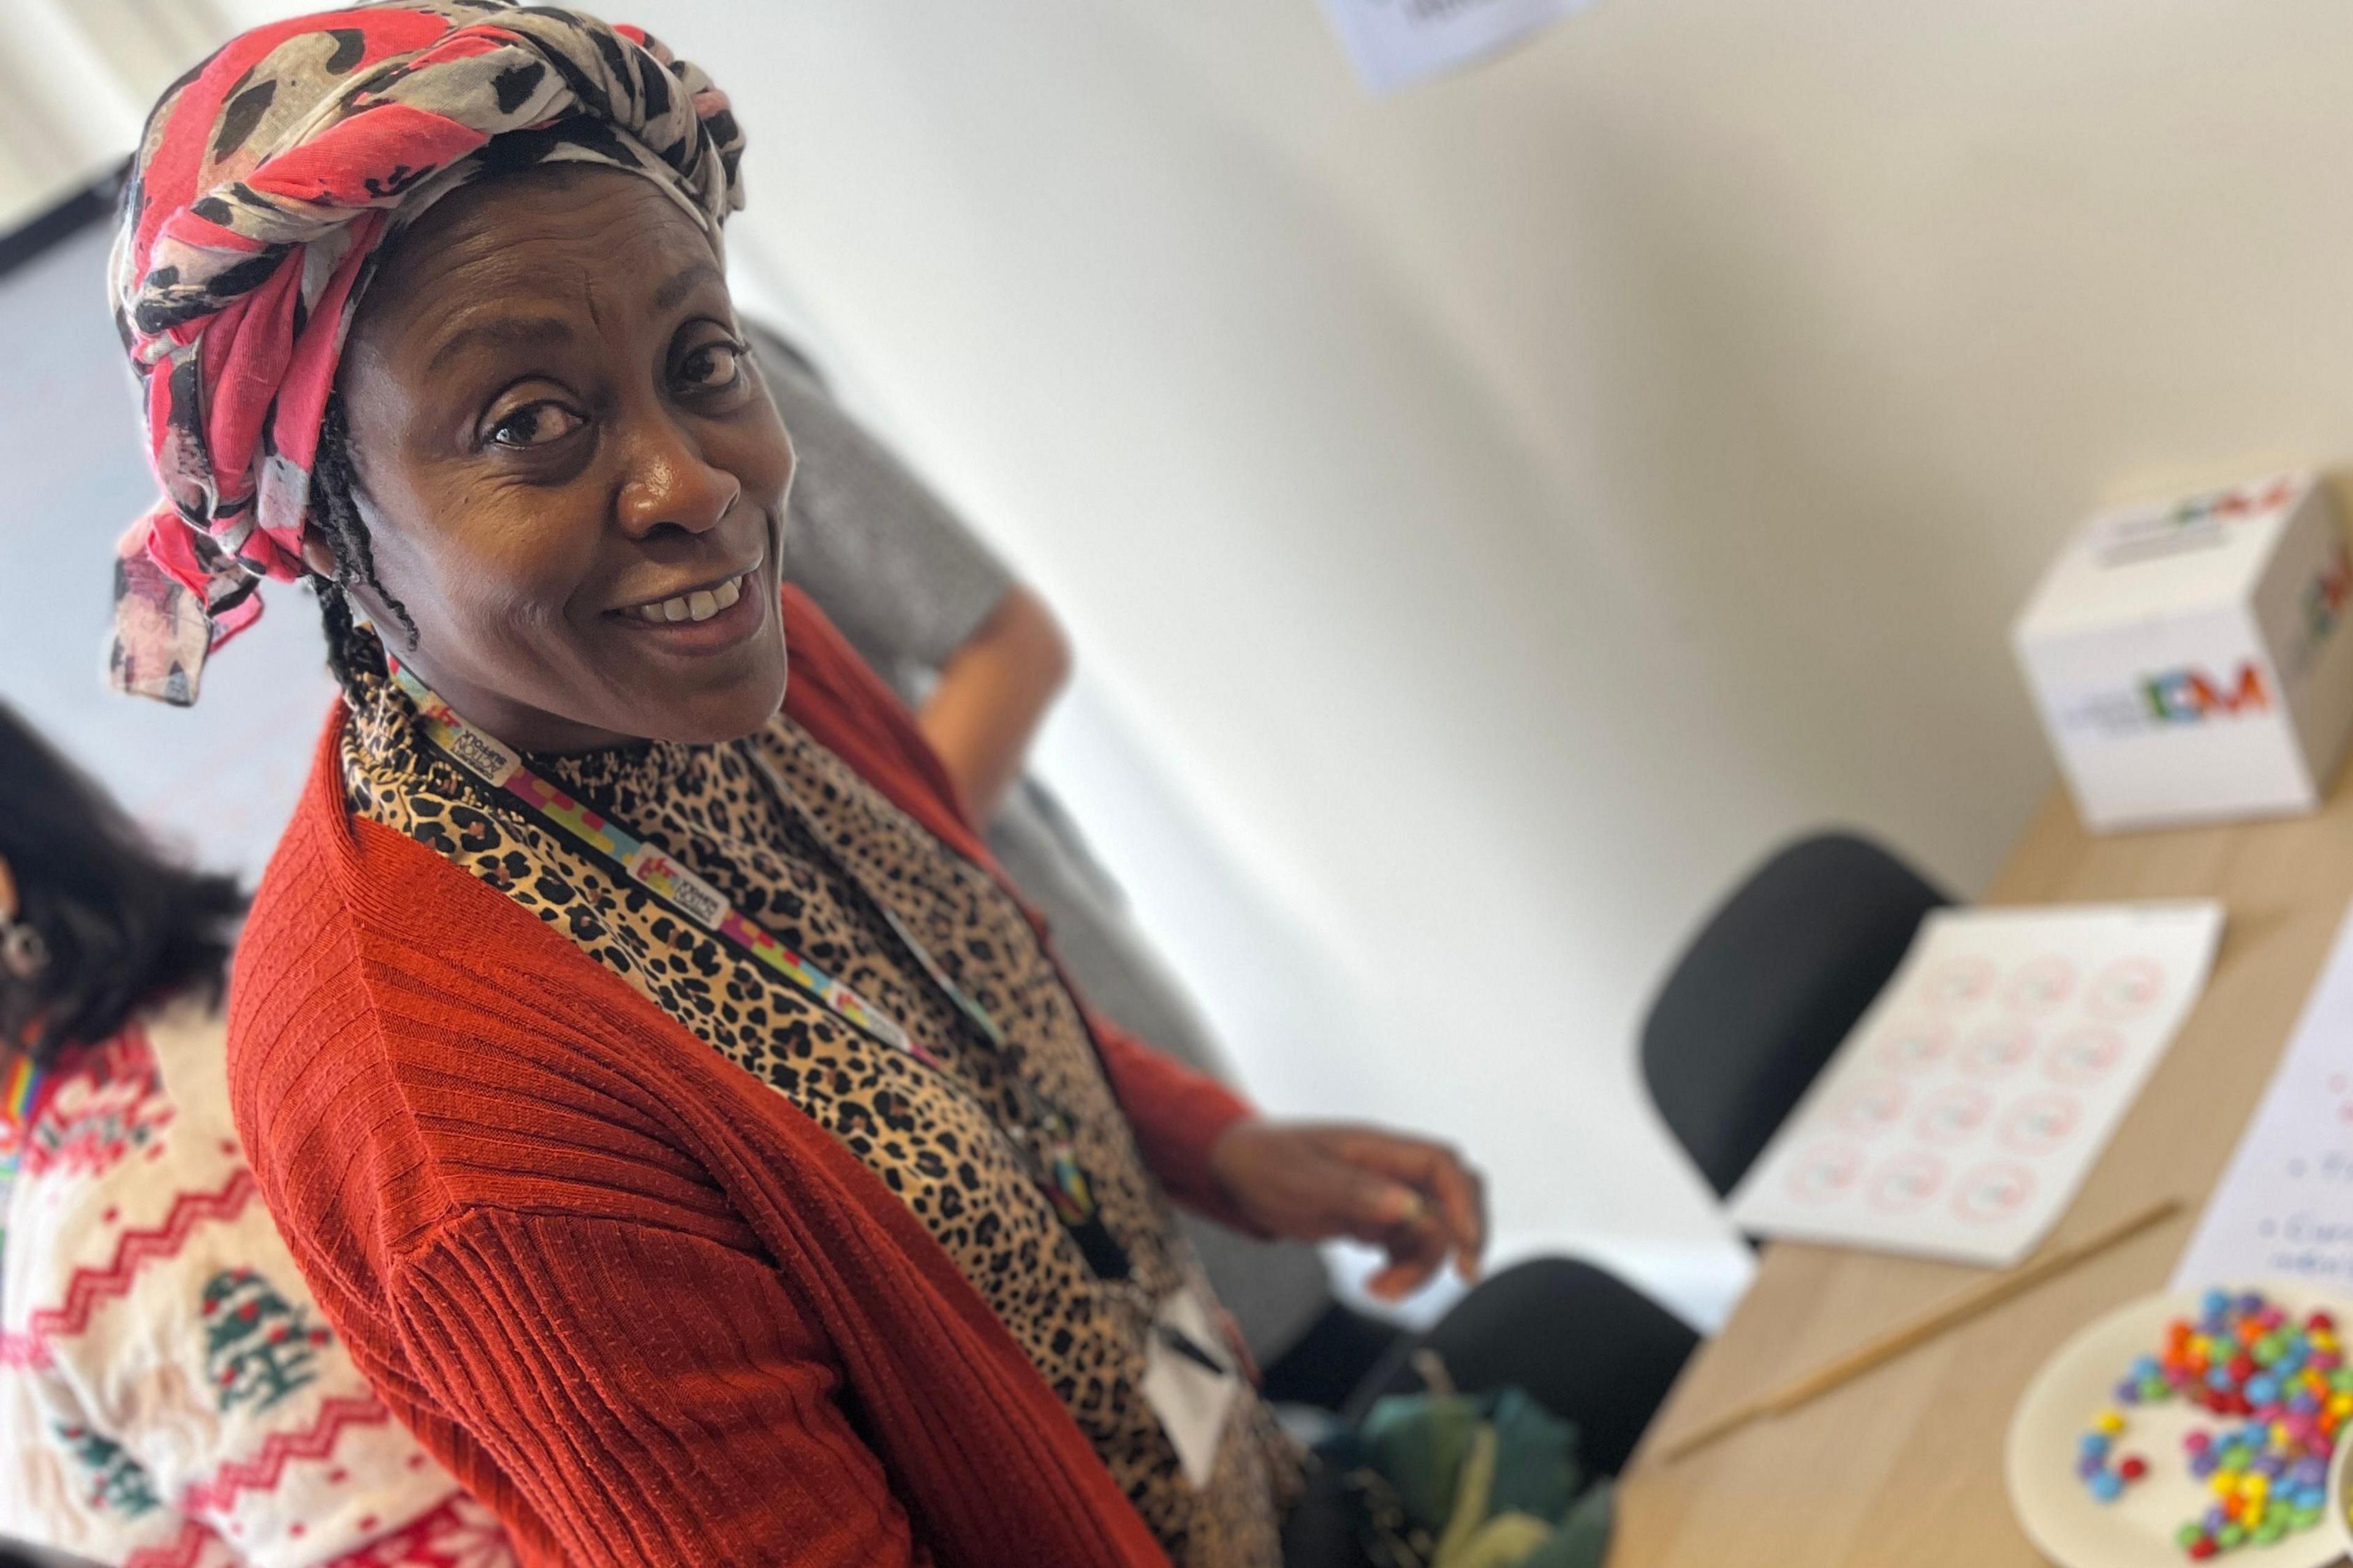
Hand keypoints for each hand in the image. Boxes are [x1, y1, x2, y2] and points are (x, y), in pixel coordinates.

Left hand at [1206, 1121, 1485, 1300]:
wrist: (1233, 1170)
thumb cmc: (1263, 1162)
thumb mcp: (1300, 1178)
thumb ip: (1353, 1191)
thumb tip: (1407, 1208)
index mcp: (1378, 1149)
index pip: (1442, 1166)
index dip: (1465, 1203)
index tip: (1466, 1247)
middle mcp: (1389, 1171)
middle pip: (1451, 1198)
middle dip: (1463, 1237)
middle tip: (1463, 1277)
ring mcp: (1383, 1197)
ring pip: (1430, 1232)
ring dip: (1420, 1268)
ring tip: (1381, 1292)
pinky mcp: (1371, 1221)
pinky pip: (1405, 1247)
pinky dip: (1401, 1272)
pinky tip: (1376, 1287)